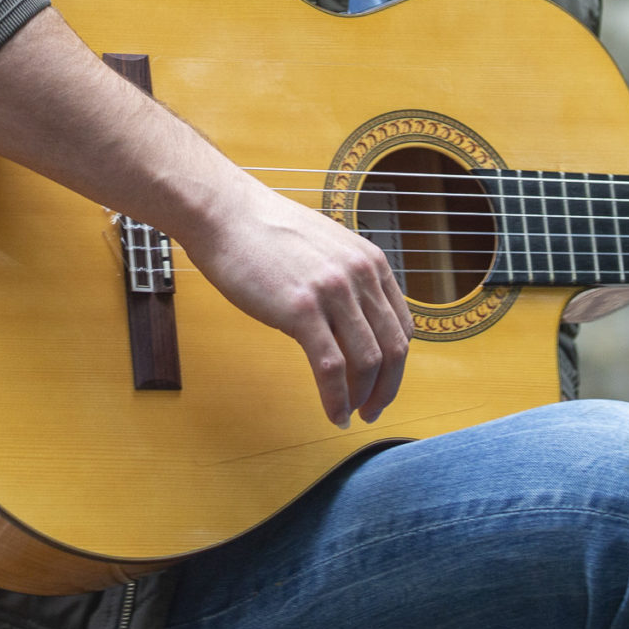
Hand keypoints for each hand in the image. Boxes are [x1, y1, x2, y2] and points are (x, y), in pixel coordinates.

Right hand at [180, 176, 412, 427]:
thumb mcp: (326, 248)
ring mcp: (333, 292)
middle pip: (394, 348)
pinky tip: (332, 413)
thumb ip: (347, 280)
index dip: (397, 364)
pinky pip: (331, 368)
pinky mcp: (301, 309)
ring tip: (350, 415)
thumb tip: (352, 321)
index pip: (402, 325)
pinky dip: (336, 398)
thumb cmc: (265, 232)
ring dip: (364, 398)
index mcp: (370, 262)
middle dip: (387, 388)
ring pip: (368, 362)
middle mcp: (360, 276)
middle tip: (373, 411)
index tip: (383, 384)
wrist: (226, 214)